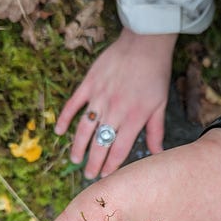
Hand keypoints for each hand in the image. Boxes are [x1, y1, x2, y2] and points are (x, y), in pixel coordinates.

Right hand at [55, 28, 177, 178]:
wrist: (145, 43)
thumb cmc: (155, 74)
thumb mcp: (160, 105)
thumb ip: (155, 131)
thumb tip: (158, 153)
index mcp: (134, 118)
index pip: (119, 150)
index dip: (111, 166)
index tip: (105, 177)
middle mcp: (115, 111)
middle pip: (100, 143)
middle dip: (93, 162)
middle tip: (88, 175)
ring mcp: (99, 97)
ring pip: (85, 128)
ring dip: (78, 146)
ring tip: (75, 159)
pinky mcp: (89, 84)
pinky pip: (73, 105)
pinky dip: (65, 118)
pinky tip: (60, 131)